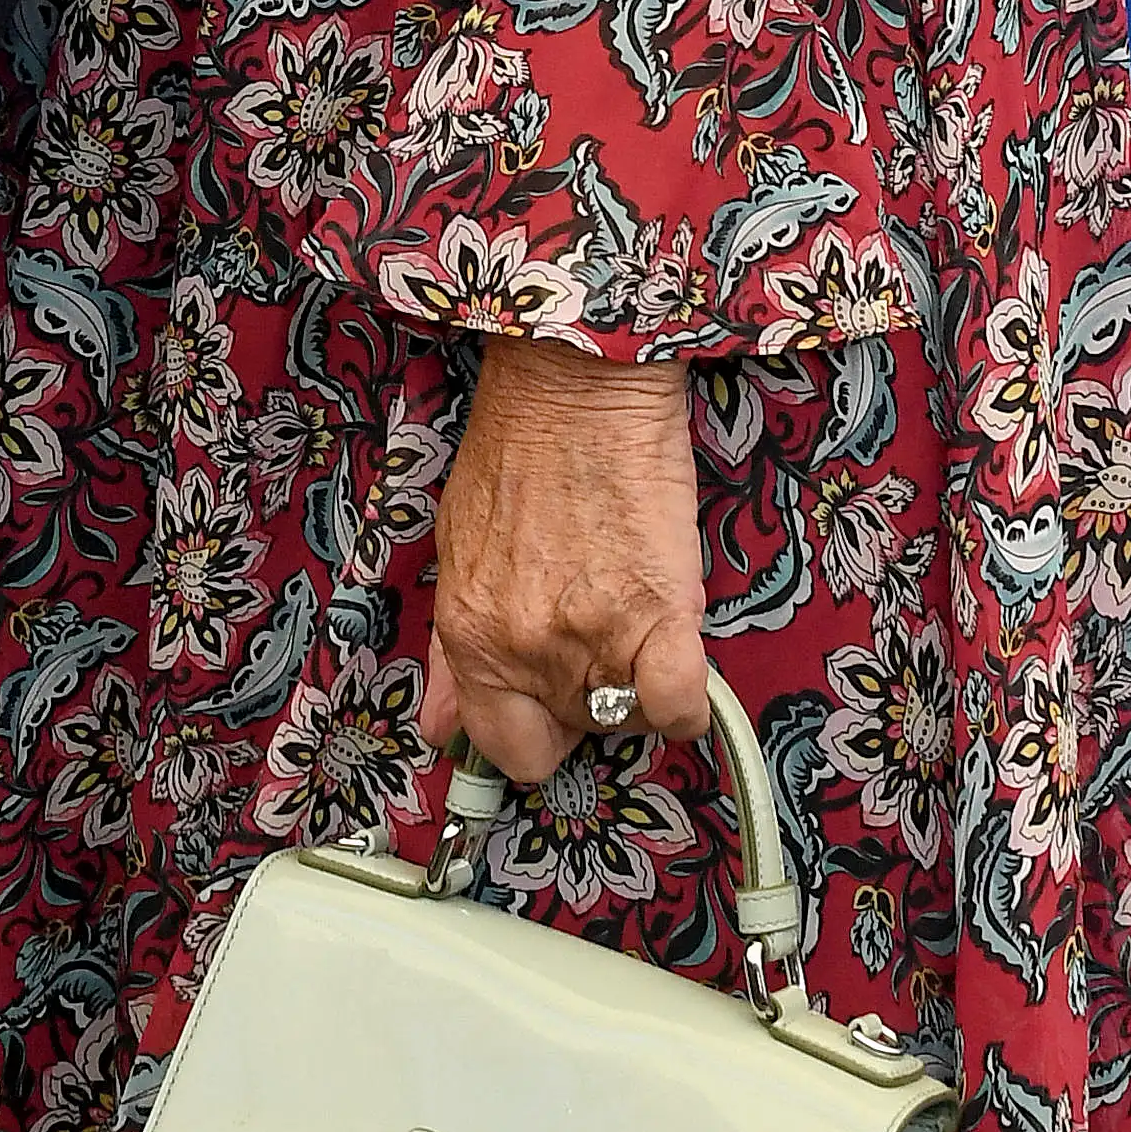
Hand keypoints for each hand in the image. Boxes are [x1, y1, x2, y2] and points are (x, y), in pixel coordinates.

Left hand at [418, 339, 709, 783]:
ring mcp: (590, 636)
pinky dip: (688, 699)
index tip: (556, 702)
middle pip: (576, 736)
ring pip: (630, 721)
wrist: (573, 384)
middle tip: (599, 641)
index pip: (506, 747)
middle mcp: (522, 648)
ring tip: (636, 620)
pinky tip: (678, 653)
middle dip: (590, 705)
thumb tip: (442, 730)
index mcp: (469, 635)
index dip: (539, 732)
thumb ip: (451, 652)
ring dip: (640, 685)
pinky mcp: (658, 615)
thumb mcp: (459, 552)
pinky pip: (681, 708)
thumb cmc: (517, 452)